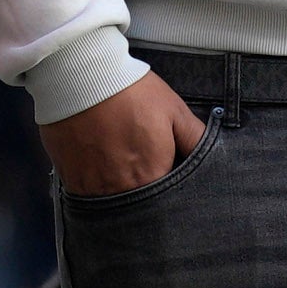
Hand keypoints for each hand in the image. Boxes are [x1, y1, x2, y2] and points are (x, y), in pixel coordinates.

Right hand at [45, 68, 207, 198]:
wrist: (82, 78)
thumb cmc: (132, 92)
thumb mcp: (174, 111)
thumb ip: (195, 139)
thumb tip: (214, 155)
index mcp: (154, 175)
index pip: (169, 201)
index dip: (172, 194)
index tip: (170, 184)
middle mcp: (124, 188)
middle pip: (141, 208)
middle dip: (148, 199)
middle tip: (146, 179)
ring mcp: (95, 187)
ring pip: (114, 206)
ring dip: (121, 196)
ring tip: (123, 174)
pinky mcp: (72, 180)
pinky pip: (88, 198)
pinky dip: (97, 190)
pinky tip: (102, 172)